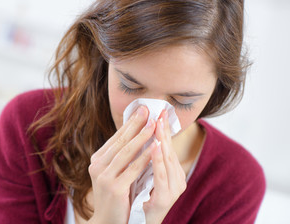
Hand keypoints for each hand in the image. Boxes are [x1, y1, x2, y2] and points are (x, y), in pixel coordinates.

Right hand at [88, 106, 156, 223]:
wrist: (108, 223)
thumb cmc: (116, 196)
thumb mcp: (115, 172)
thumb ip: (122, 156)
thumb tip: (138, 133)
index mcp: (98, 160)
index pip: (116, 138)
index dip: (130, 123)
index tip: (142, 110)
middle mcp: (98, 166)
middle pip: (121, 141)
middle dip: (136, 124)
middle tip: (149, 110)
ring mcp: (104, 177)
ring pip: (126, 152)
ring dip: (142, 137)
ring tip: (154, 124)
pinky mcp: (114, 188)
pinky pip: (133, 169)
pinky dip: (145, 157)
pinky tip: (155, 147)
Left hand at [143, 109, 186, 223]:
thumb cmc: (136, 198)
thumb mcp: (142, 174)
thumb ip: (145, 158)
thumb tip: (139, 135)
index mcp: (171, 172)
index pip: (166, 146)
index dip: (164, 129)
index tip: (159, 111)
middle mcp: (175, 180)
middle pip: (169, 150)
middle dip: (163, 130)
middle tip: (159, 112)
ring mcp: (172, 190)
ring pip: (168, 161)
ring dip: (163, 141)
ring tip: (158, 124)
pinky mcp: (164, 200)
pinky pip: (161, 177)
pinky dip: (158, 161)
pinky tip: (155, 147)